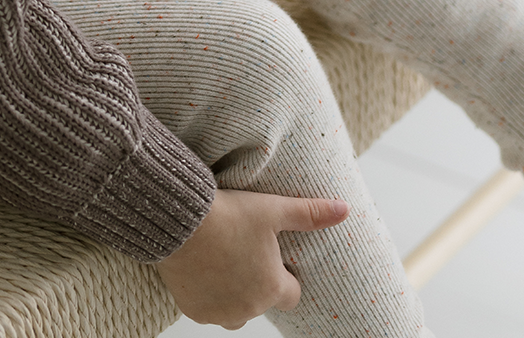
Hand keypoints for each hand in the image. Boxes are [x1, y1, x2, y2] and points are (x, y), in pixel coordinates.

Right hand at [155, 188, 348, 328]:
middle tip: (242, 249)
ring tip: (221, 258)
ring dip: (232, 291)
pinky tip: (202, 266)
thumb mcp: (272, 210)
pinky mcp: (196, 311)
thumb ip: (309, 213)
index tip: (271, 256)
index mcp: (272, 288)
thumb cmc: (228, 214)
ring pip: (235, 310)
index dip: (284, 275)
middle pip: (261, 300)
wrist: (180, 219)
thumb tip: (344, 210)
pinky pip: (208, 308)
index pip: (292, 294)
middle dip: (256, 281)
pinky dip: (207, 293)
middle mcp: (249, 308)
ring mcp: (220, 313)